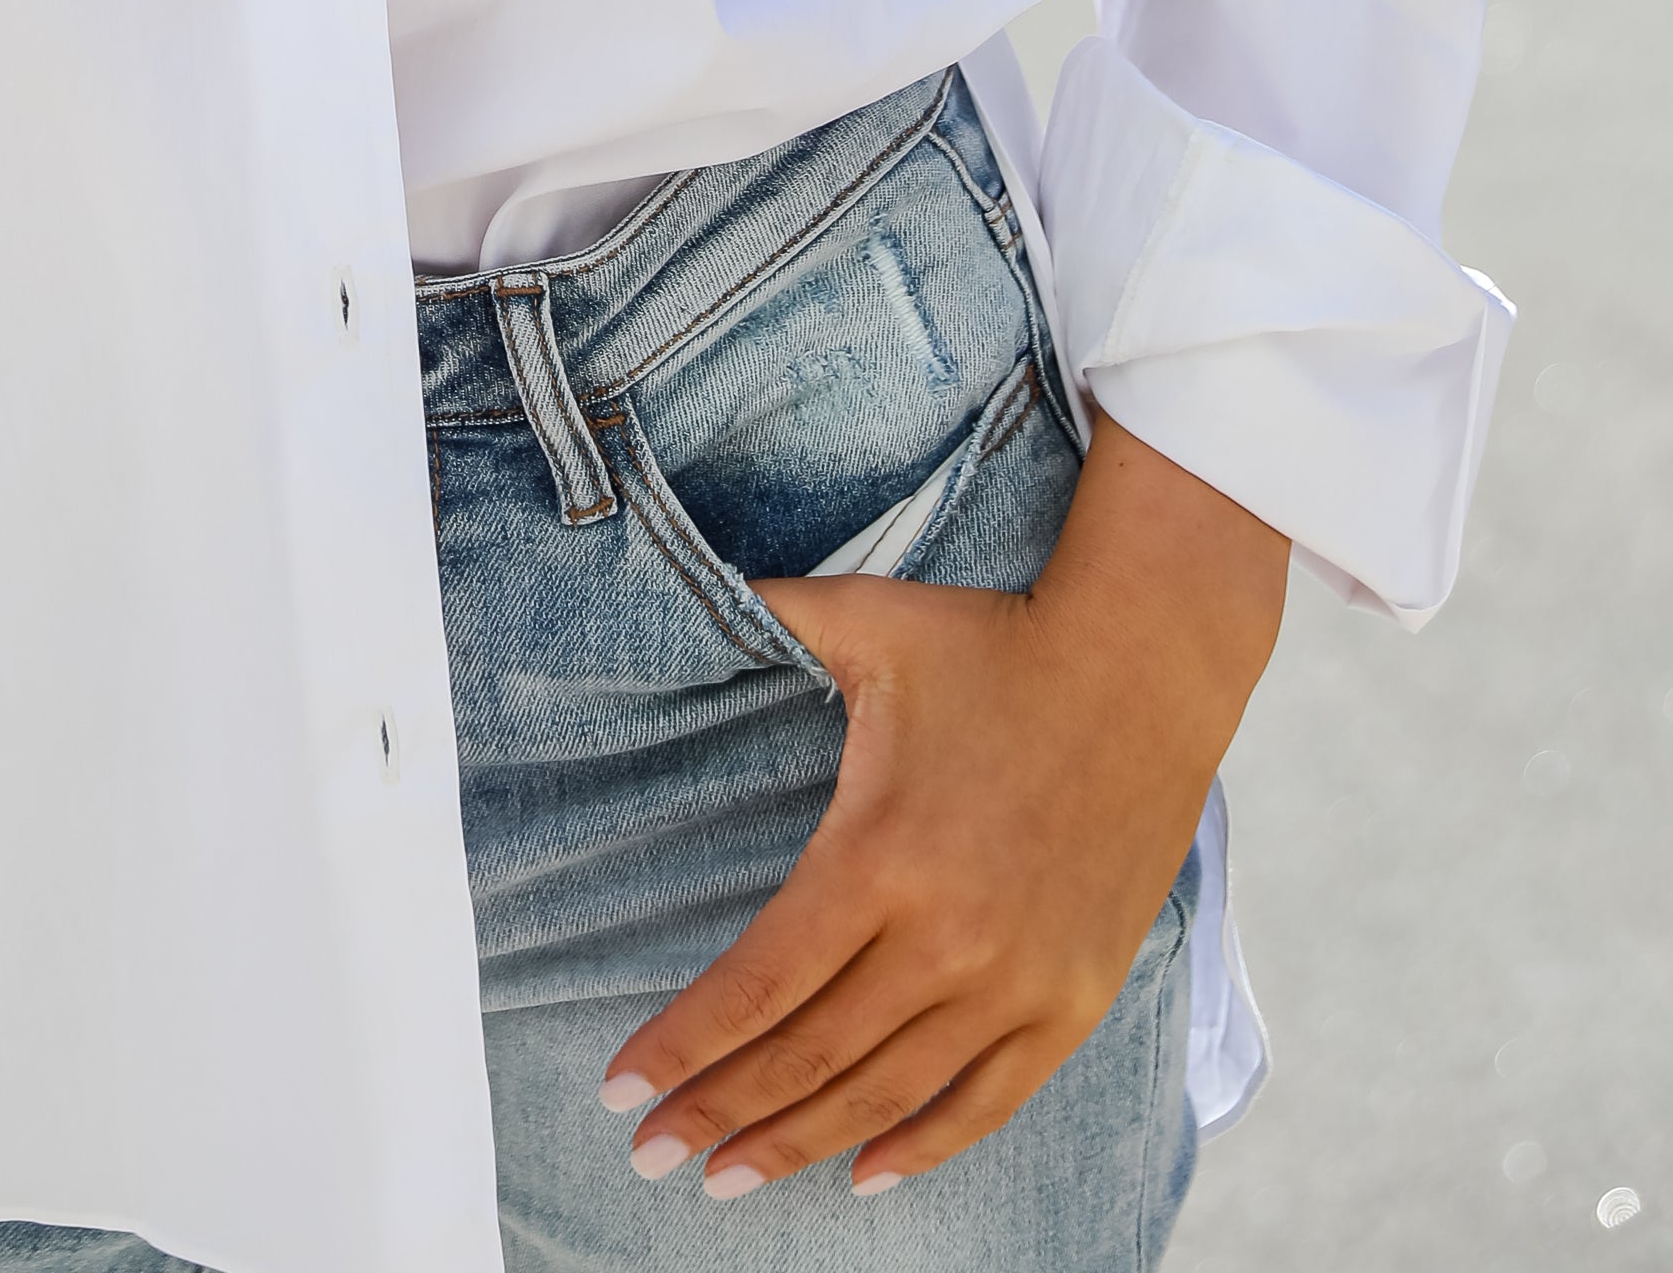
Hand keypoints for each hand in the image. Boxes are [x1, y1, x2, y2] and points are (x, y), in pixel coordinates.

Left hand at [601, 418, 1286, 1200]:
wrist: (1146, 666)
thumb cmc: (992, 639)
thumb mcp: (867, 618)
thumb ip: (766, 613)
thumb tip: (680, 588)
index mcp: (880, 854)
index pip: (759, 982)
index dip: (684, 1043)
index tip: (620, 1090)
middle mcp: (946, 938)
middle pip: (808, 1056)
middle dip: (717, 1114)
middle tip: (650, 1155)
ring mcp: (1017, 980)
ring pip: (886, 1095)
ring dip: (801, 1144)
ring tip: (729, 1178)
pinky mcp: (1073, 999)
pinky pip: (987, 1101)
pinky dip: (923, 1147)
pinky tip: (864, 1175)